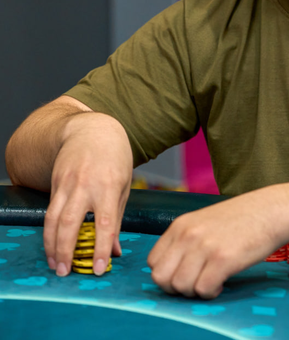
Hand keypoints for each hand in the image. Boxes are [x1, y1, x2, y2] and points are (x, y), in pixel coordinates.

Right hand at [43, 111, 132, 277]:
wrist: (93, 130)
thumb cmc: (115, 159)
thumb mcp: (123, 186)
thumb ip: (117, 219)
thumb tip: (116, 251)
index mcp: (108, 186)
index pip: (105, 223)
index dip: (102, 247)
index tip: (101, 269)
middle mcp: (85, 185)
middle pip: (70, 222)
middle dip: (66, 250)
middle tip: (66, 272)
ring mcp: (67, 183)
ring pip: (53, 219)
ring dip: (51, 245)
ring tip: (55, 265)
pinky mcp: (56, 182)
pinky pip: (50, 211)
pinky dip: (49, 231)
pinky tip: (52, 246)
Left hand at [148, 186, 288, 297]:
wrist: (271, 210)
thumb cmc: (241, 219)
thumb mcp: (204, 222)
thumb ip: (185, 241)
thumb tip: (171, 272)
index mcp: (180, 225)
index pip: (153, 262)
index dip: (168, 274)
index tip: (186, 273)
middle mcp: (188, 234)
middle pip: (161, 278)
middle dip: (176, 287)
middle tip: (197, 281)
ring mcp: (204, 246)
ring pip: (180, 287)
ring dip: (195, 291)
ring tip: (212, 279)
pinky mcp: (223, 259)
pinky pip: (203, 290)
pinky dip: (212, 292)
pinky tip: (223, 281)